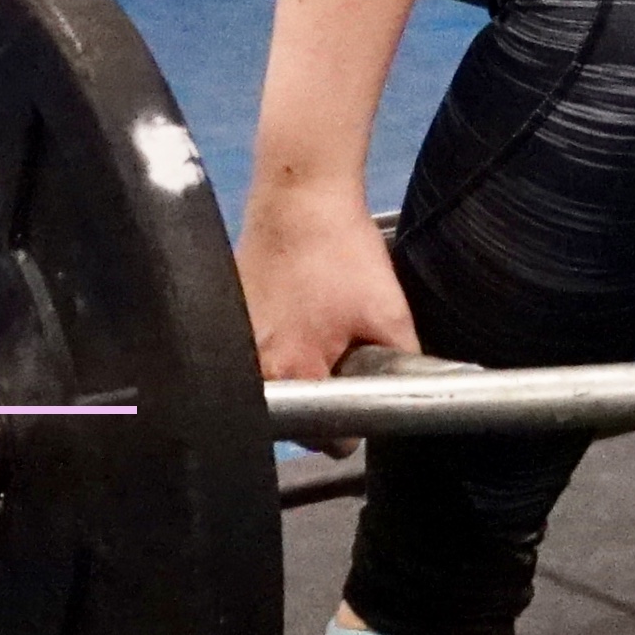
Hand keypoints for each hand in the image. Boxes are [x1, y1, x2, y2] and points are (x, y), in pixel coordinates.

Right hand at [237, 183, 417, 441]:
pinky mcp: (226, 319)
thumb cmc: (342, 252)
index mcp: (291, 373)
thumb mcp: (390, 313)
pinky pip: (255, 355)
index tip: (359, 390)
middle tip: (341, 352)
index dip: (352, 421)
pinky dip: (277, 344)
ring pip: (275, 386)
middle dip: (323, 394)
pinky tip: (295, 312)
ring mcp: (234, 343)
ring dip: (298, 370)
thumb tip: (408, 398)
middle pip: (297, 415)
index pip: (326, 438)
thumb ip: (402, 365)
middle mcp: (251, 368)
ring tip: (316, 328)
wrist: (299, 196)